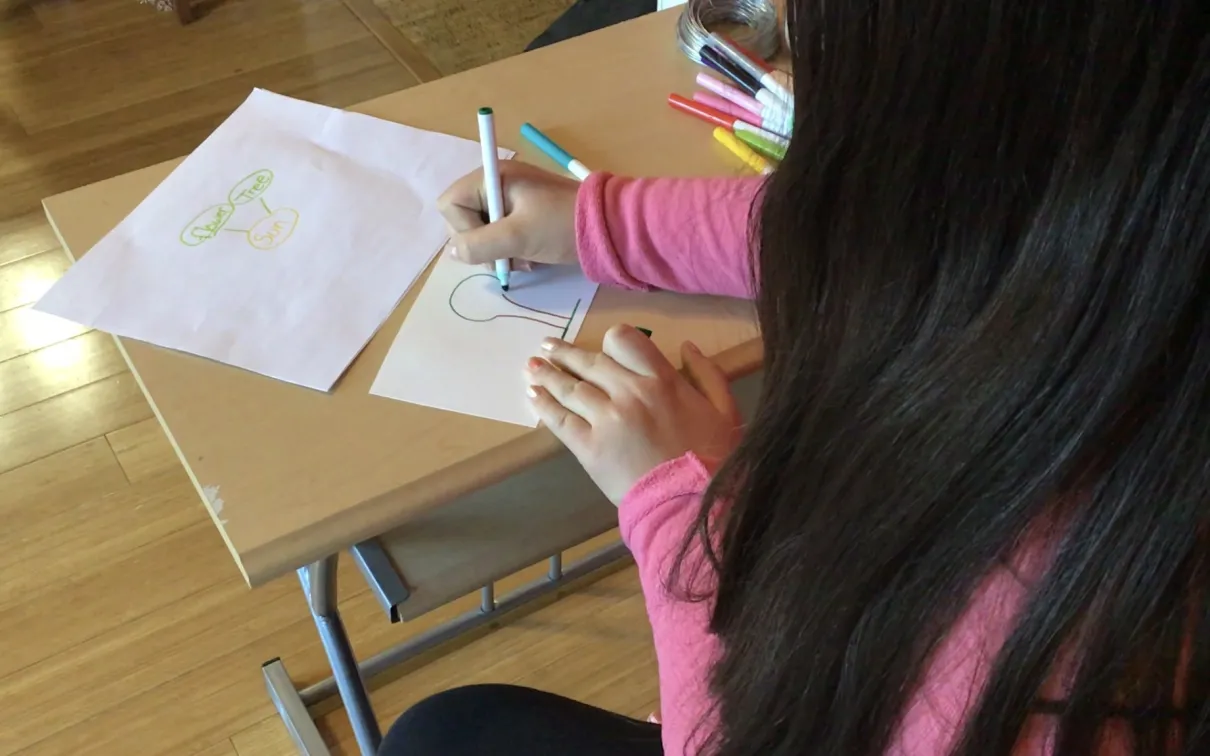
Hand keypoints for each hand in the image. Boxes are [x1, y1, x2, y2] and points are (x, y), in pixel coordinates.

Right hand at [437, 161, 579, 268]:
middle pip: (464, 220)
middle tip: (508, 257)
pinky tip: (530, 259)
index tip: (490, 241)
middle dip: (482, 245)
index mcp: (494, 178)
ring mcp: (512, 201)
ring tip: (524, 260)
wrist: (609, 229)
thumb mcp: (517, 237)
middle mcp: (498, 185)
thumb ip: (478, 245)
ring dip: (499, 253)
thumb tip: (453, 253)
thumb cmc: (561, 227)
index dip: (462, 228)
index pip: (450, 204)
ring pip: (482, 233)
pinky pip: (501, 237)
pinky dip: (511, 251)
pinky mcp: (525, 217)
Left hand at [525, 325, 741, 504]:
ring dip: (548, 375)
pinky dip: (545, 406)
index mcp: (661, 380)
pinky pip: (561, 421)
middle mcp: (629, 392)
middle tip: (547, 346)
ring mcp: (607, 419)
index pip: (624, 341)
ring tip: (532, 367)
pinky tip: (533, 396)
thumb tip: (687, 346)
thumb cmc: (713, 459)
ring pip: (571, 388)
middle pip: (590, 363)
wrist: (691, 502)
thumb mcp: (724, 410)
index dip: (610, 342)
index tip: (602, 347)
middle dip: (566, 353)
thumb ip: (707, 374)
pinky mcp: (590, 448)